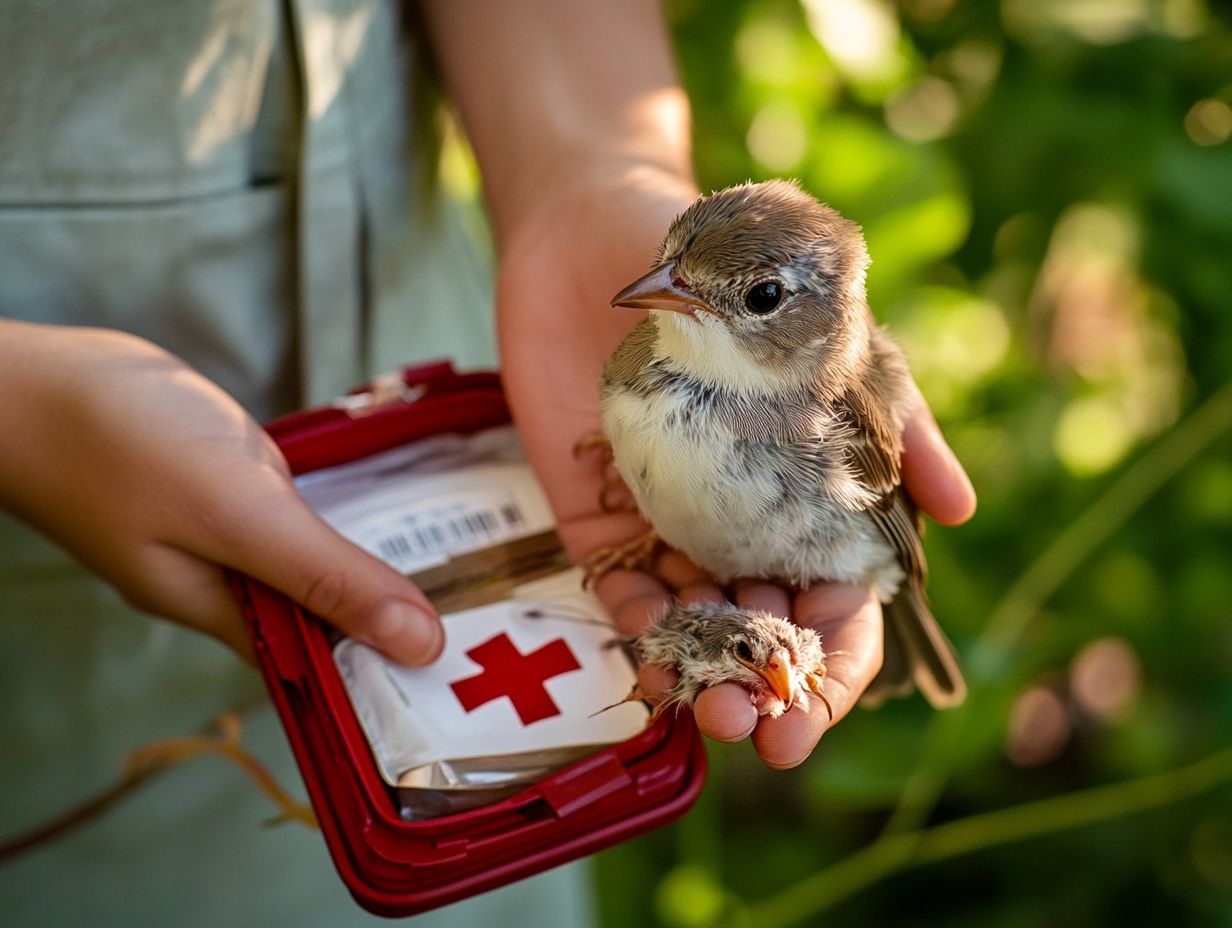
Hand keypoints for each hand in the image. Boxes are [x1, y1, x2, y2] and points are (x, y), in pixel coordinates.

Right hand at [0, 321, 442, 663]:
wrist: (33, 377)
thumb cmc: (119, 441)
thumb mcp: (239, 511)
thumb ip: (326, 577)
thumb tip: (418, 644)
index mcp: (229, 614)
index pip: (332, 667)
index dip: (402, 668)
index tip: (479, 664)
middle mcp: (232, 589)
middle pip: (333, 621)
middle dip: (403, 616)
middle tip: (498, 609)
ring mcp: (229, 542)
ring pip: (320, 571)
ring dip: (376, 568)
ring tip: (472, 565)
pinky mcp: (229, 497)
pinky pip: (301, 525)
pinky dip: (340, 522)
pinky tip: (392, 510)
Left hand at [497, 171, 975, 766]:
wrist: (609, 232)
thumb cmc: (742, 278)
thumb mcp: (838, 347)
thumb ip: (897, 423)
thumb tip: (958, 514)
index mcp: (806, 505)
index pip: (831, 611)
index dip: (830, 673)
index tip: (812, 719)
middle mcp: (742, 527)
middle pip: (759, 635)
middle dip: (761, 690)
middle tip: (751, 723)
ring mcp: (670, 524)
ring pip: (691, 625)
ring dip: (698, 671)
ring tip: (702, 702)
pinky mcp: (599, 511)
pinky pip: (615, 582)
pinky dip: (632, 619)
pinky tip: (644, 643)